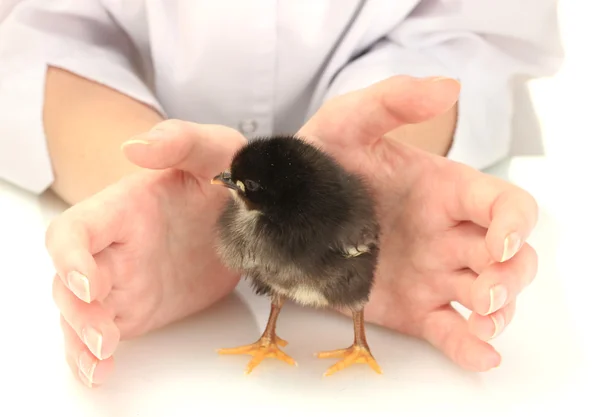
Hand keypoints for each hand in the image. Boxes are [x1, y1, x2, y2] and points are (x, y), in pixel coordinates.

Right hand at [46, 122, 245, 385]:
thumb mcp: (214, 148)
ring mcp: (123, 281)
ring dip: (81, 340)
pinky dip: (94, 355)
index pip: (76, 231)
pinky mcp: (137, 308)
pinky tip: (100, 372)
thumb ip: (180, 141)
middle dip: (78, 311)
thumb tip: (135, 147)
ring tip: (101, 362)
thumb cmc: (220, 172)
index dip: (70, 258)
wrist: (237, 210)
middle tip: (106, 335)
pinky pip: (105, 334)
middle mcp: (114, 249)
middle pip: (70, 282)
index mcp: (123, 210)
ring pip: (81, 315)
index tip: (91, 282)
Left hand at [298, 76, 538, 370]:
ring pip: (488, 299)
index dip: (516, 225)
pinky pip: (449, 330)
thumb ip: (392, 101)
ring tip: (481, 320)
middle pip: (510, 259)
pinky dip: (470, 347)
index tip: (501, 241)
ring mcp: (432, 274)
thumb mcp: (347, 123)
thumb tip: (449, 88)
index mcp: (446, 192)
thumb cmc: (320, 161)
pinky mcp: (411, 307)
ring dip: (498, 314)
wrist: (284, 210)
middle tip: (485, 291)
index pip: (506, 207)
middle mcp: (449, 236)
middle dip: (510, 277)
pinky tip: (479, 355)